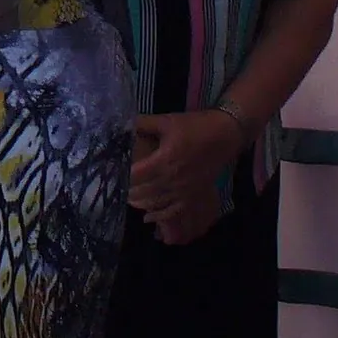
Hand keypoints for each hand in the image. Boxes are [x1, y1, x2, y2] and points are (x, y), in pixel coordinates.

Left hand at [127, 110, 239, 244]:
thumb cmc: (195, 126)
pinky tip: (147, 217)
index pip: (135, 175)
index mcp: (164, 160)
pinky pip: (173, 212)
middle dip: (127, 191)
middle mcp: (172, 179)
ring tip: (128, 198)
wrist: (226, 134)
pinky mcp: (192, 195)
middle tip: (116, 186)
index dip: (121, 176)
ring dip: (139, 204)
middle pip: (142, 192)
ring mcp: (183, 190)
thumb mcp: (167, 120)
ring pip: (155, 204)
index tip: (111, 173)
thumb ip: (142, 123)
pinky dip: (158, 216)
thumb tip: (121, 123)